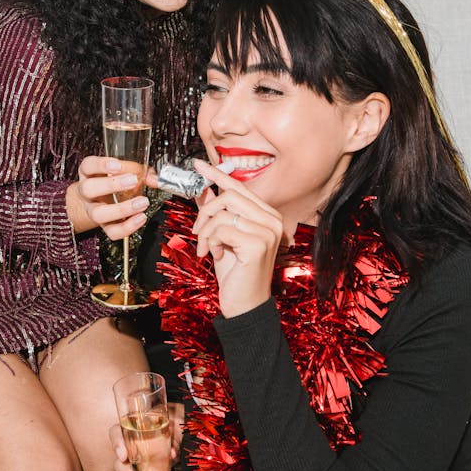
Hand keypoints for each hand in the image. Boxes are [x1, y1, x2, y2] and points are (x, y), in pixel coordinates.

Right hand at [66, 155, 148, 237]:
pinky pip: (112, 231)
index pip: (89, 166)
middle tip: (133, 181)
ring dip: (122, 209)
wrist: (100, 200)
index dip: (101, 165)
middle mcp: (87, 192)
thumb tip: (155, 180)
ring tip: (142, 202)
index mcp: (90, 173)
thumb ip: (139, 171)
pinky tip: (141, 217)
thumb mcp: (124, 170)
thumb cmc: (114, 181)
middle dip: (111, 185)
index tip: (117, 165)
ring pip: (98, 214)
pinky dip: (127, 227)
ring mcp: (94, 210)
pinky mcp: (104, 226)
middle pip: (89, 189)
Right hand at [110, 402, 183, 470]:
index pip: (116, 433)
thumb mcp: (173, 422)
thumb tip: (172, 452)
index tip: (123, 456)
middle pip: (121, 465)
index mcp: (130, 429)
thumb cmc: (170, 422)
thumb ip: (172, 433)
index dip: (118, 445)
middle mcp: (129, 448)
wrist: (177, 431)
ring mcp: (136, 463)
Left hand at [191, 159, 282, 318]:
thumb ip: (216, 213)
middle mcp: (273, 220)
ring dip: (205, 232)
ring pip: (222, 213)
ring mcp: (268, 231)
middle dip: (205, 213)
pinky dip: (209, 242)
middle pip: (228, 196)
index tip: (198, 165)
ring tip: (207, 248)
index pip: (239, 187)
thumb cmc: (235, 273)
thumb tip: (203, 189)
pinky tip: (215, 255)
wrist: (244, 305)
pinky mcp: (258, 244)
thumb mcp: (221, 237)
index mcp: (267, 216)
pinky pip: (221, 229)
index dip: (217, 174)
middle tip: (197, 232)